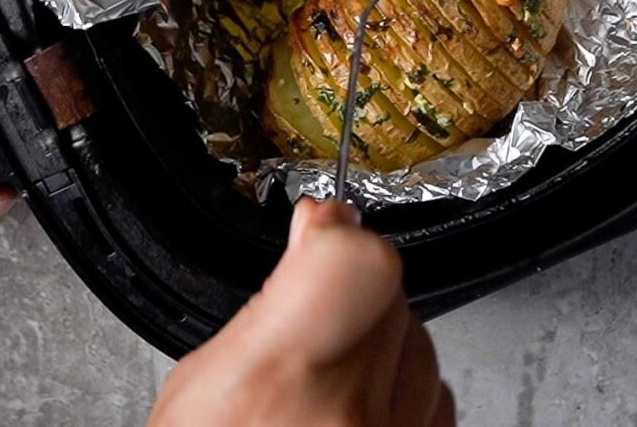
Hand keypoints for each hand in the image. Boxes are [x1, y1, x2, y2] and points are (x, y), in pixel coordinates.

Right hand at [148, 199, 455, 426]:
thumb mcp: (198, 387)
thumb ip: (272, 303)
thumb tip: (320, 228)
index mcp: (278, 383)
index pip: (362, 266)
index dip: (342, 237)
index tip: (323, 230)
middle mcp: (350, 422)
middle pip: (394, 297)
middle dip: (353, 288)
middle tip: (312, 314)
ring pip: (423, 344)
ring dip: (383, 339)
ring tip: (330, 373)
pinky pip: (438, 404)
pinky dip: (406, 392)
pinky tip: (359, 408)